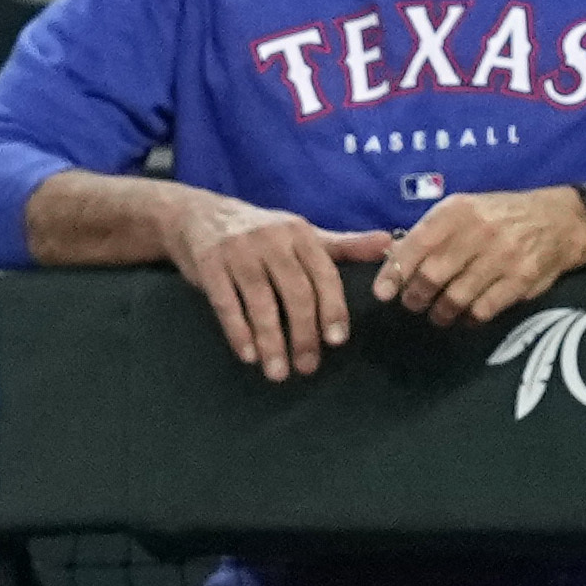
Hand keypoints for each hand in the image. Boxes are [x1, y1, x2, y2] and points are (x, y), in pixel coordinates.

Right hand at [158, 189, 393, 383]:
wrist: (196, 214)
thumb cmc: (259, 231)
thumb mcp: (302, 233)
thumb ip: (344, 246)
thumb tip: (389, 244)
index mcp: (300, 233)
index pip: (323, 275)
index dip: (332, 308)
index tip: (336, 341)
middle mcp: (271, 239)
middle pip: (295, 292)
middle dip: (303, 334)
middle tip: (308, 367)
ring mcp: (238, 251)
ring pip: (261, 302)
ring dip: (271, 342)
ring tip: (278, 372)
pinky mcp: (209, 263)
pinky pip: (226, 303)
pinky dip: (238, 331)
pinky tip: (248, 355)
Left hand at [370, 188, 585, 329]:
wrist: (560, 219)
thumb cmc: (499, 216)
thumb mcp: (463, 210)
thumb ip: (429, 233)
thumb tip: (390, 258)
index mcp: (456, 211)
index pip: (416, 245)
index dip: (394, 273)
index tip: (383, 293)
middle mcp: (478, 231)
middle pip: (432, 275)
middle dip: (415, 296)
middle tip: (413, 304)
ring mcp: (503, 256)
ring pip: (456, 296)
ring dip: (440, 312)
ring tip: (437, 314)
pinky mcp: (523, 279)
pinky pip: (485, 309)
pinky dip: (469, 318)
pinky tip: (465, 317)